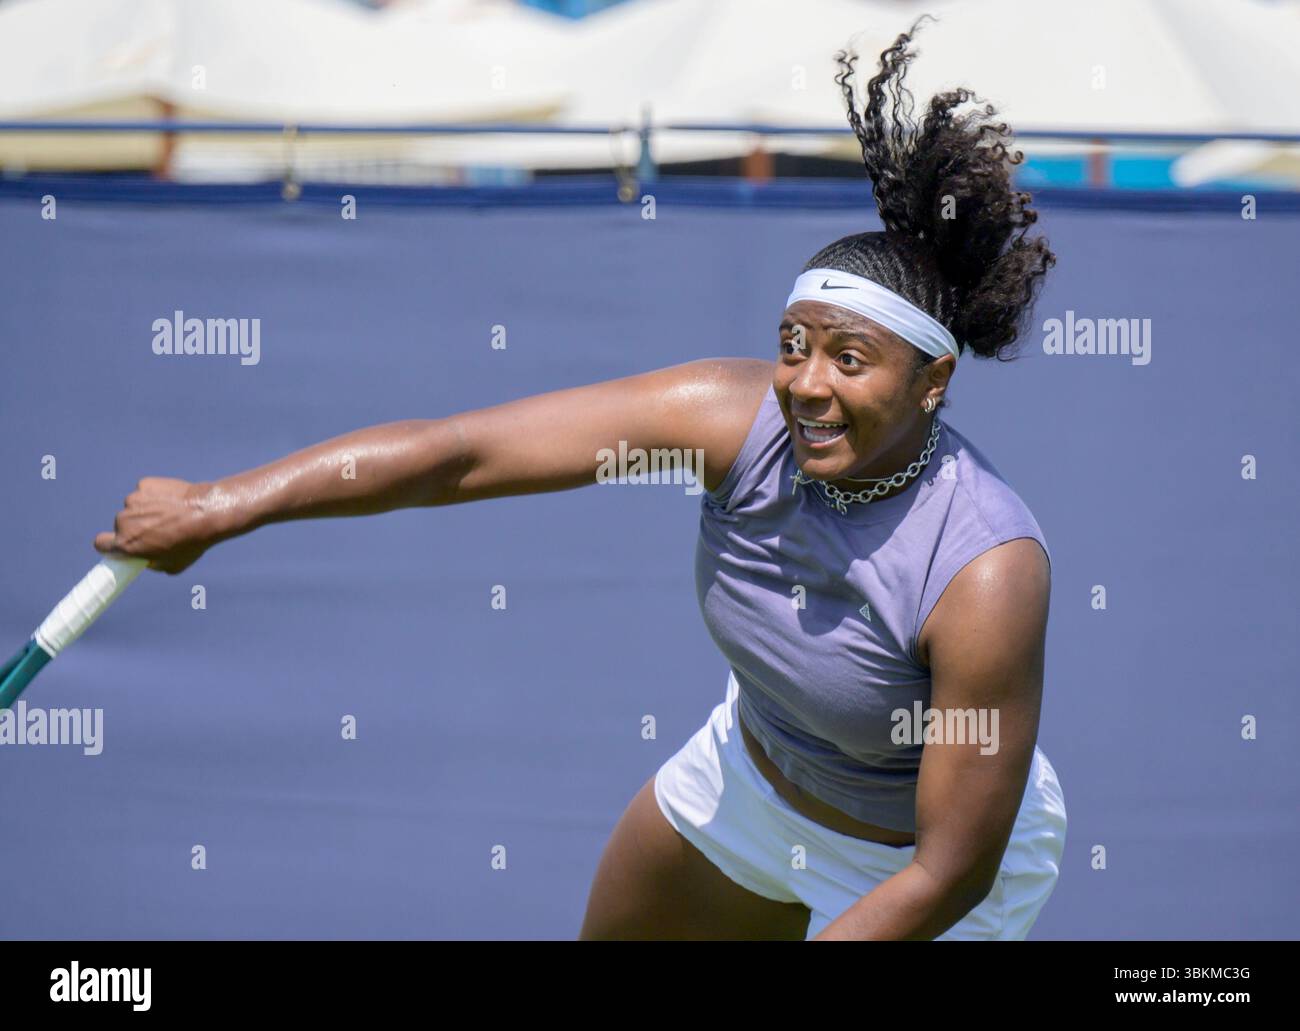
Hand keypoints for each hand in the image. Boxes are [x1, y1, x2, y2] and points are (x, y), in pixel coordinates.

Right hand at [94, 477, 215, 574]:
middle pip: (121, 524)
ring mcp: (133, 500)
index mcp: (126, 543)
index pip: (101, 544)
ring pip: (134, 507)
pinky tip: (172, 500)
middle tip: (158, 528)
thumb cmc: (192, 542)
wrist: (207, 513)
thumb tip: (146, 558)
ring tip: (171, 513)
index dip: (109, 545)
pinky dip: (155, 495)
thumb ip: (151, 563)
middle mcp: (123, 521)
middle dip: (135, 527)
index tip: (119, 545)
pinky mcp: (144, 485)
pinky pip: (146, 492)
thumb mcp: (171, 566)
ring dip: (146, 510)